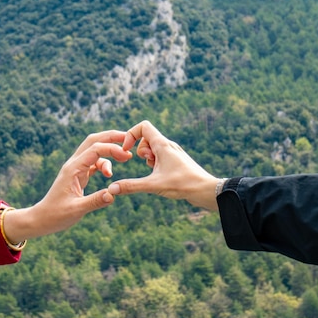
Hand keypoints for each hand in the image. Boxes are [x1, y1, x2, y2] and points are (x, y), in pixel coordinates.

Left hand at [2, 130, 131, 241]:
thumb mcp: (76, 210)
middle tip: (130, 139)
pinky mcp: (78, 175)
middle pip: (94, 141)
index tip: (128, 156)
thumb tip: (113, 194)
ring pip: (94, 150)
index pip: (95, 149)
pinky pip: (93, 162)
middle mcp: (74, 164)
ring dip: (109, 151)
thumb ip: (95, 201)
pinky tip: (110, 173)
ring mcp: (76, 168)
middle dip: (111, 137)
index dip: (112, 149)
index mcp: (73, 169)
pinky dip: (104, 163)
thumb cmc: (56, 215)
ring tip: (125, 159)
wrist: (42, 219)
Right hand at [107, 120, 221, 209]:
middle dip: (141, 151)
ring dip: (148, 159)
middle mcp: (168, 146)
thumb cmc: (183, 184)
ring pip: (153, 148)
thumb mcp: (153, 185)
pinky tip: (161, 177)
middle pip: (146, 138)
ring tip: (156, 172)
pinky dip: (156, 164)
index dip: (131, 135)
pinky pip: (160, 156)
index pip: (143, 126)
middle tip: (148, 164)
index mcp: (162, 145)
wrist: (206, 190)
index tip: (127, 151)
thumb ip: (131, 186)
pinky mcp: (176, 161)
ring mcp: (173, 153)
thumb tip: (111, 189)